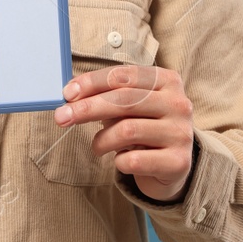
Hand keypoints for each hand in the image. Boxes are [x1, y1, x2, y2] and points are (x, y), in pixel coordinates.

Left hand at [54, 64, 194, 201]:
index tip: (67, 93)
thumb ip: (107, 96)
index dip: (92, 82)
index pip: (123, 75)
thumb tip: (70, 95)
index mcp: (167, 80)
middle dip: (87, 109)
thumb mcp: (130, 106)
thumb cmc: (145, 127)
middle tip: (61, 117)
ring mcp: (181, 133)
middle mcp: (178, 103)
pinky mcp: (178, 162)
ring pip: (127, 130)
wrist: (173, 166)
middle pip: (124, 100)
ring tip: (97, 146)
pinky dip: (118, 162)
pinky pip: (134, 160)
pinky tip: (120, 160)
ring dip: (101, 140)